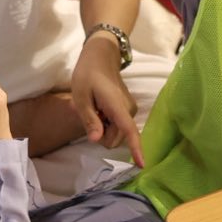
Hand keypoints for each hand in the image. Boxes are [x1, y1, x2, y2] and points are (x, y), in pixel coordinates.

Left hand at [70, 34, 143, 165]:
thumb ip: (89, 119)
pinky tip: (100, 108)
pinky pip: (118, 126)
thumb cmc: (87, 74)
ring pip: (117, 134)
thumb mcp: (80, 96)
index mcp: (117, 106)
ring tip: (95, 108)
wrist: (101, 56)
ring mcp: (130, 110)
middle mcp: (129, 110)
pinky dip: (107, 122)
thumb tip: (97, 140)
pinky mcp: (128, 110)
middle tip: (90, 113)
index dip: (135, 149)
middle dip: (101, 134)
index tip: (141, 165)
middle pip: (116, 139)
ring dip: (103, 128)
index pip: (129, 131)